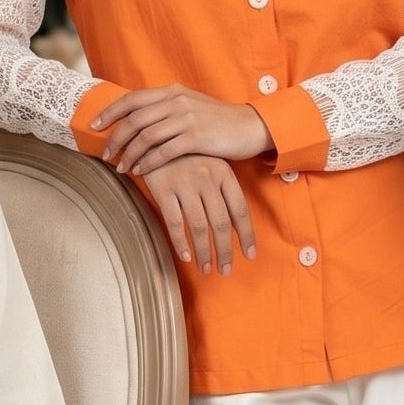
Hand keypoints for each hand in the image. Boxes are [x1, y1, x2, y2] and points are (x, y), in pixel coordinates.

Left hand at [93, 83, 272, 173]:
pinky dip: (147, 163)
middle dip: (115, 138)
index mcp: (172, 91)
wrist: (250, 127)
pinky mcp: (196, 137)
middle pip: (134, 119)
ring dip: (129, 154)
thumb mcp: (190, 105)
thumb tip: (138, 118)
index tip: (94, 125)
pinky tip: (140, 171)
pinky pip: (163, 152)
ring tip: (121, 167)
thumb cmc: (218, 121)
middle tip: (106, 154)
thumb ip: (166, 108)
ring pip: (145, 137)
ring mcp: (187, 118)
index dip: (110, 112)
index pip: (132, 99)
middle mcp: (177, 101)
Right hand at [138, 154, 256, 274]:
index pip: (240, 210)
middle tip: (225, 270)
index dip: (246, 235)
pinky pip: (174, 222)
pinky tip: (185, 256)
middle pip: (221, 223)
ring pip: (199, 226)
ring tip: (206, 268)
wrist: (153, 134)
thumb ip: (223, 191)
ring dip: (204, 251)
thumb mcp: (210, 165)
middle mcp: (207, 178)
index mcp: (223, 172)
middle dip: (225, 251)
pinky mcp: (163, 188)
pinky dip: (180, 242)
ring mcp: (185, 183)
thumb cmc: (186, 155)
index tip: (250, 255)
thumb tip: (235, 225)